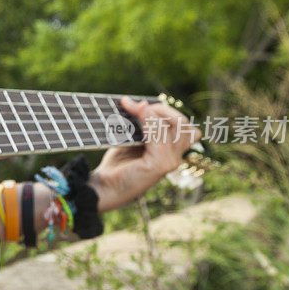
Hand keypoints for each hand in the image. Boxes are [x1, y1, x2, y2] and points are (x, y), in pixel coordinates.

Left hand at [89, 97, 200, 211]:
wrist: (103, 186)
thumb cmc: (117, 165)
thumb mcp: (133, 140)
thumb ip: (143, 124)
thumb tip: (144, 103)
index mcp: (172, 151)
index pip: (184, 125)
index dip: (166, 110)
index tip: (140, 104)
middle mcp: (175, 158)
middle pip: (183, 123)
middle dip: (161, 109)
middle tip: (135, 106)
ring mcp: (170, 162)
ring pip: (175, 127)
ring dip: (153, 112)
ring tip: (131, 108)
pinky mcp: (159, 165)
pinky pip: (160, 135)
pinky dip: (148, 120)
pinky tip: (134, 112)